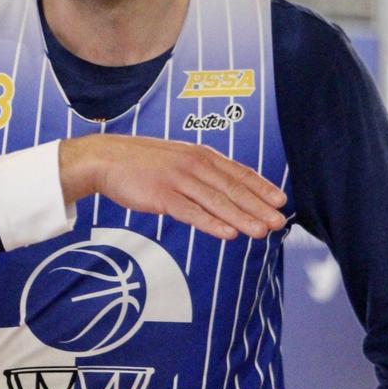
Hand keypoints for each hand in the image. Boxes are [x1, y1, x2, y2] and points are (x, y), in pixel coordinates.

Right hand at [59, 135, 286, 239]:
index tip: (281, 201)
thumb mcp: (177, 159)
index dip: (261, 187)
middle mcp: (194, 165)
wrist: (106, 158)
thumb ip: (201, 172)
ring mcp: (178, 180)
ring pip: (217, 202)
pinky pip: (191, 212)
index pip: (238, 172)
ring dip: (242, 218)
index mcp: (200, 155)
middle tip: (279, 222)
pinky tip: (227, 233)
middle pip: (232, 188)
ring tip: (261, 232)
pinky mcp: (162, 196)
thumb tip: (226, 190)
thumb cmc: (142, 162)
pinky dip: (211, 223)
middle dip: (259, 207)